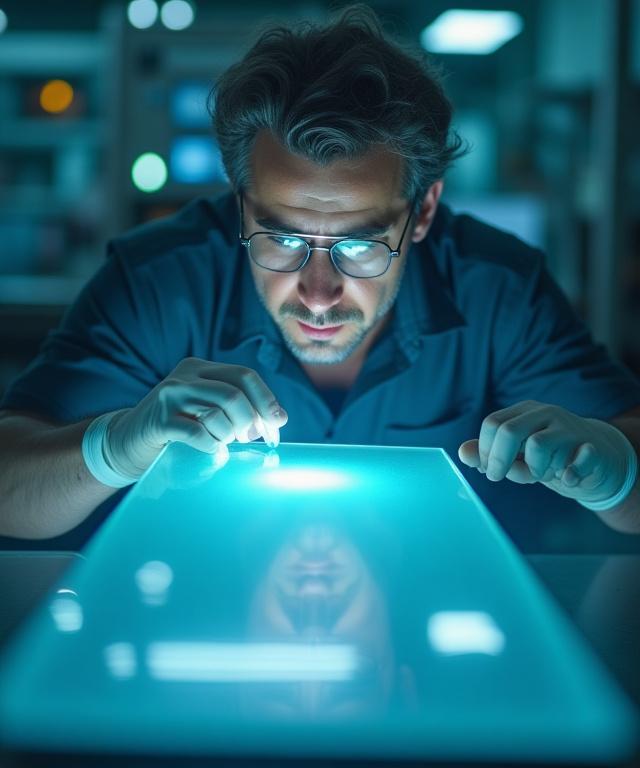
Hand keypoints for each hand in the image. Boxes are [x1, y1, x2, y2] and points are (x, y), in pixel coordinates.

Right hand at [104, 358, 287, 477]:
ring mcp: (170, 396)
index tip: (278, 424)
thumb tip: (277, 418)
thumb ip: (235, 406)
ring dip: (229, 434)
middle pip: (235, 393)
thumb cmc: (177, 428)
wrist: (126, 441)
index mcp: (200, 368)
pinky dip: (212, 445)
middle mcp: (185, 376)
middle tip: (250, 439)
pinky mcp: (159, 420)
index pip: (245, 376)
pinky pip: (198, 432)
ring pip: (219, 411)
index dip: (266, 400)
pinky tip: (210, 449)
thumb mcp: (204, 407)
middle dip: (251, 420)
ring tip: (223, 442)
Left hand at [458, 400, 630, 504]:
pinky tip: (568, 479)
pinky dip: (570, 474)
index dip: (484, 451)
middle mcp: (546, 414)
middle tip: (497, 477)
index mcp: (524, 412)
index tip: (486, 470)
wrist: (596, 458)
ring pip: (538, 446)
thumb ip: (487, 453)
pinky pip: (578, 459)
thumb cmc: (547, 457)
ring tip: (542, 475)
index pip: (492, 423)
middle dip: (499, 460)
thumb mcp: (514, 455)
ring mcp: (570, 428)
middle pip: (509, 431)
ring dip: (534, 469)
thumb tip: (462, 453)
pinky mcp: (593, 447)